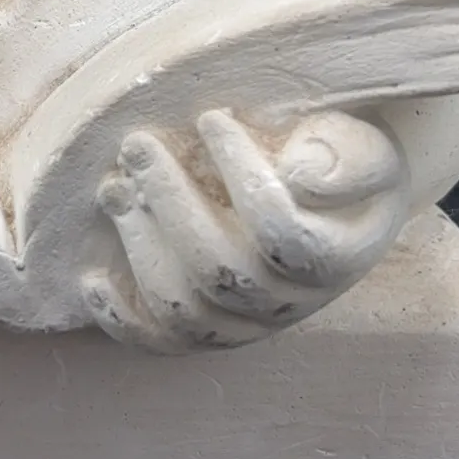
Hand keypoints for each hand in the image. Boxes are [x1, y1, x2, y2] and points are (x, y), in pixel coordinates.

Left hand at [82, 108, 409, 350]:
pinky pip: (162, 342)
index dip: (240, 173)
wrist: (344, 202)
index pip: (281, 230)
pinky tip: (92, 280)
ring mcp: (247, 324)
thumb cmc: (347, 162)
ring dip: (140, 247)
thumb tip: (298, 173)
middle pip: (221, 272)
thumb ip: (347, 158)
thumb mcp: (367, 147)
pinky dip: (122, 320)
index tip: (210, 116)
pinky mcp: (211, 329)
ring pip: (186, 310)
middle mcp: (290, 303)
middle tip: (136, 144)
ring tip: (113, 187)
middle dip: (169, 202)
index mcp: (336, 259)